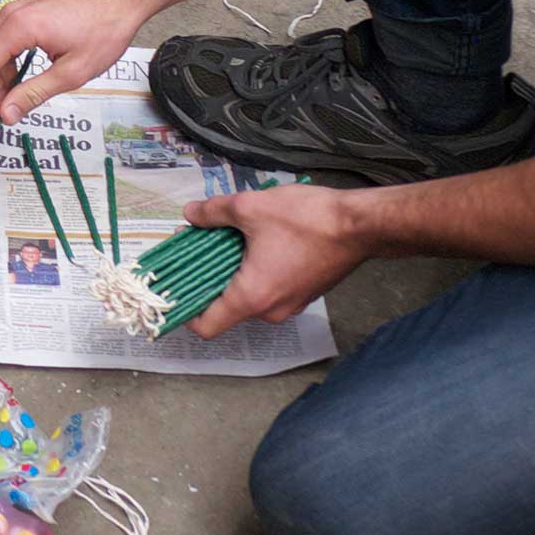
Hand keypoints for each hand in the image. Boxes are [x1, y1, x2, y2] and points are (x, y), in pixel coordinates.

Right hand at [0, 0, 149, 123]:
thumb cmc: (103, 32)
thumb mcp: (71, 72)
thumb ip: (34, 93)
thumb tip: (6, 115)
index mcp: (17, 28)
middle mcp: (8, 16)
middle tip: (3, 113)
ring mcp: (13, 12)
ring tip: (14, 101)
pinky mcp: (20, 14)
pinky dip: (2, 65)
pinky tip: (20, 81)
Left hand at [180, 185, 370, 335]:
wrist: (361, 225)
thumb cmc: (306, 219)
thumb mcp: (250, 207)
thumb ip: (213, 213)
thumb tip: (190, 214)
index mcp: (252, 297)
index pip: (207, 327)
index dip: (184, 311)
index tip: (174, 287)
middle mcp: (270, 310)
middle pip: (225, 307)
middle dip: (206, 278)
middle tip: (195, 246)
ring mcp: (290, 304)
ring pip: (248, 295)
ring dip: (231, 271)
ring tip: (224, 237)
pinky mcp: (304, 293)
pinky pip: (268, 289)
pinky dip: (254, 271)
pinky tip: (253, 241)